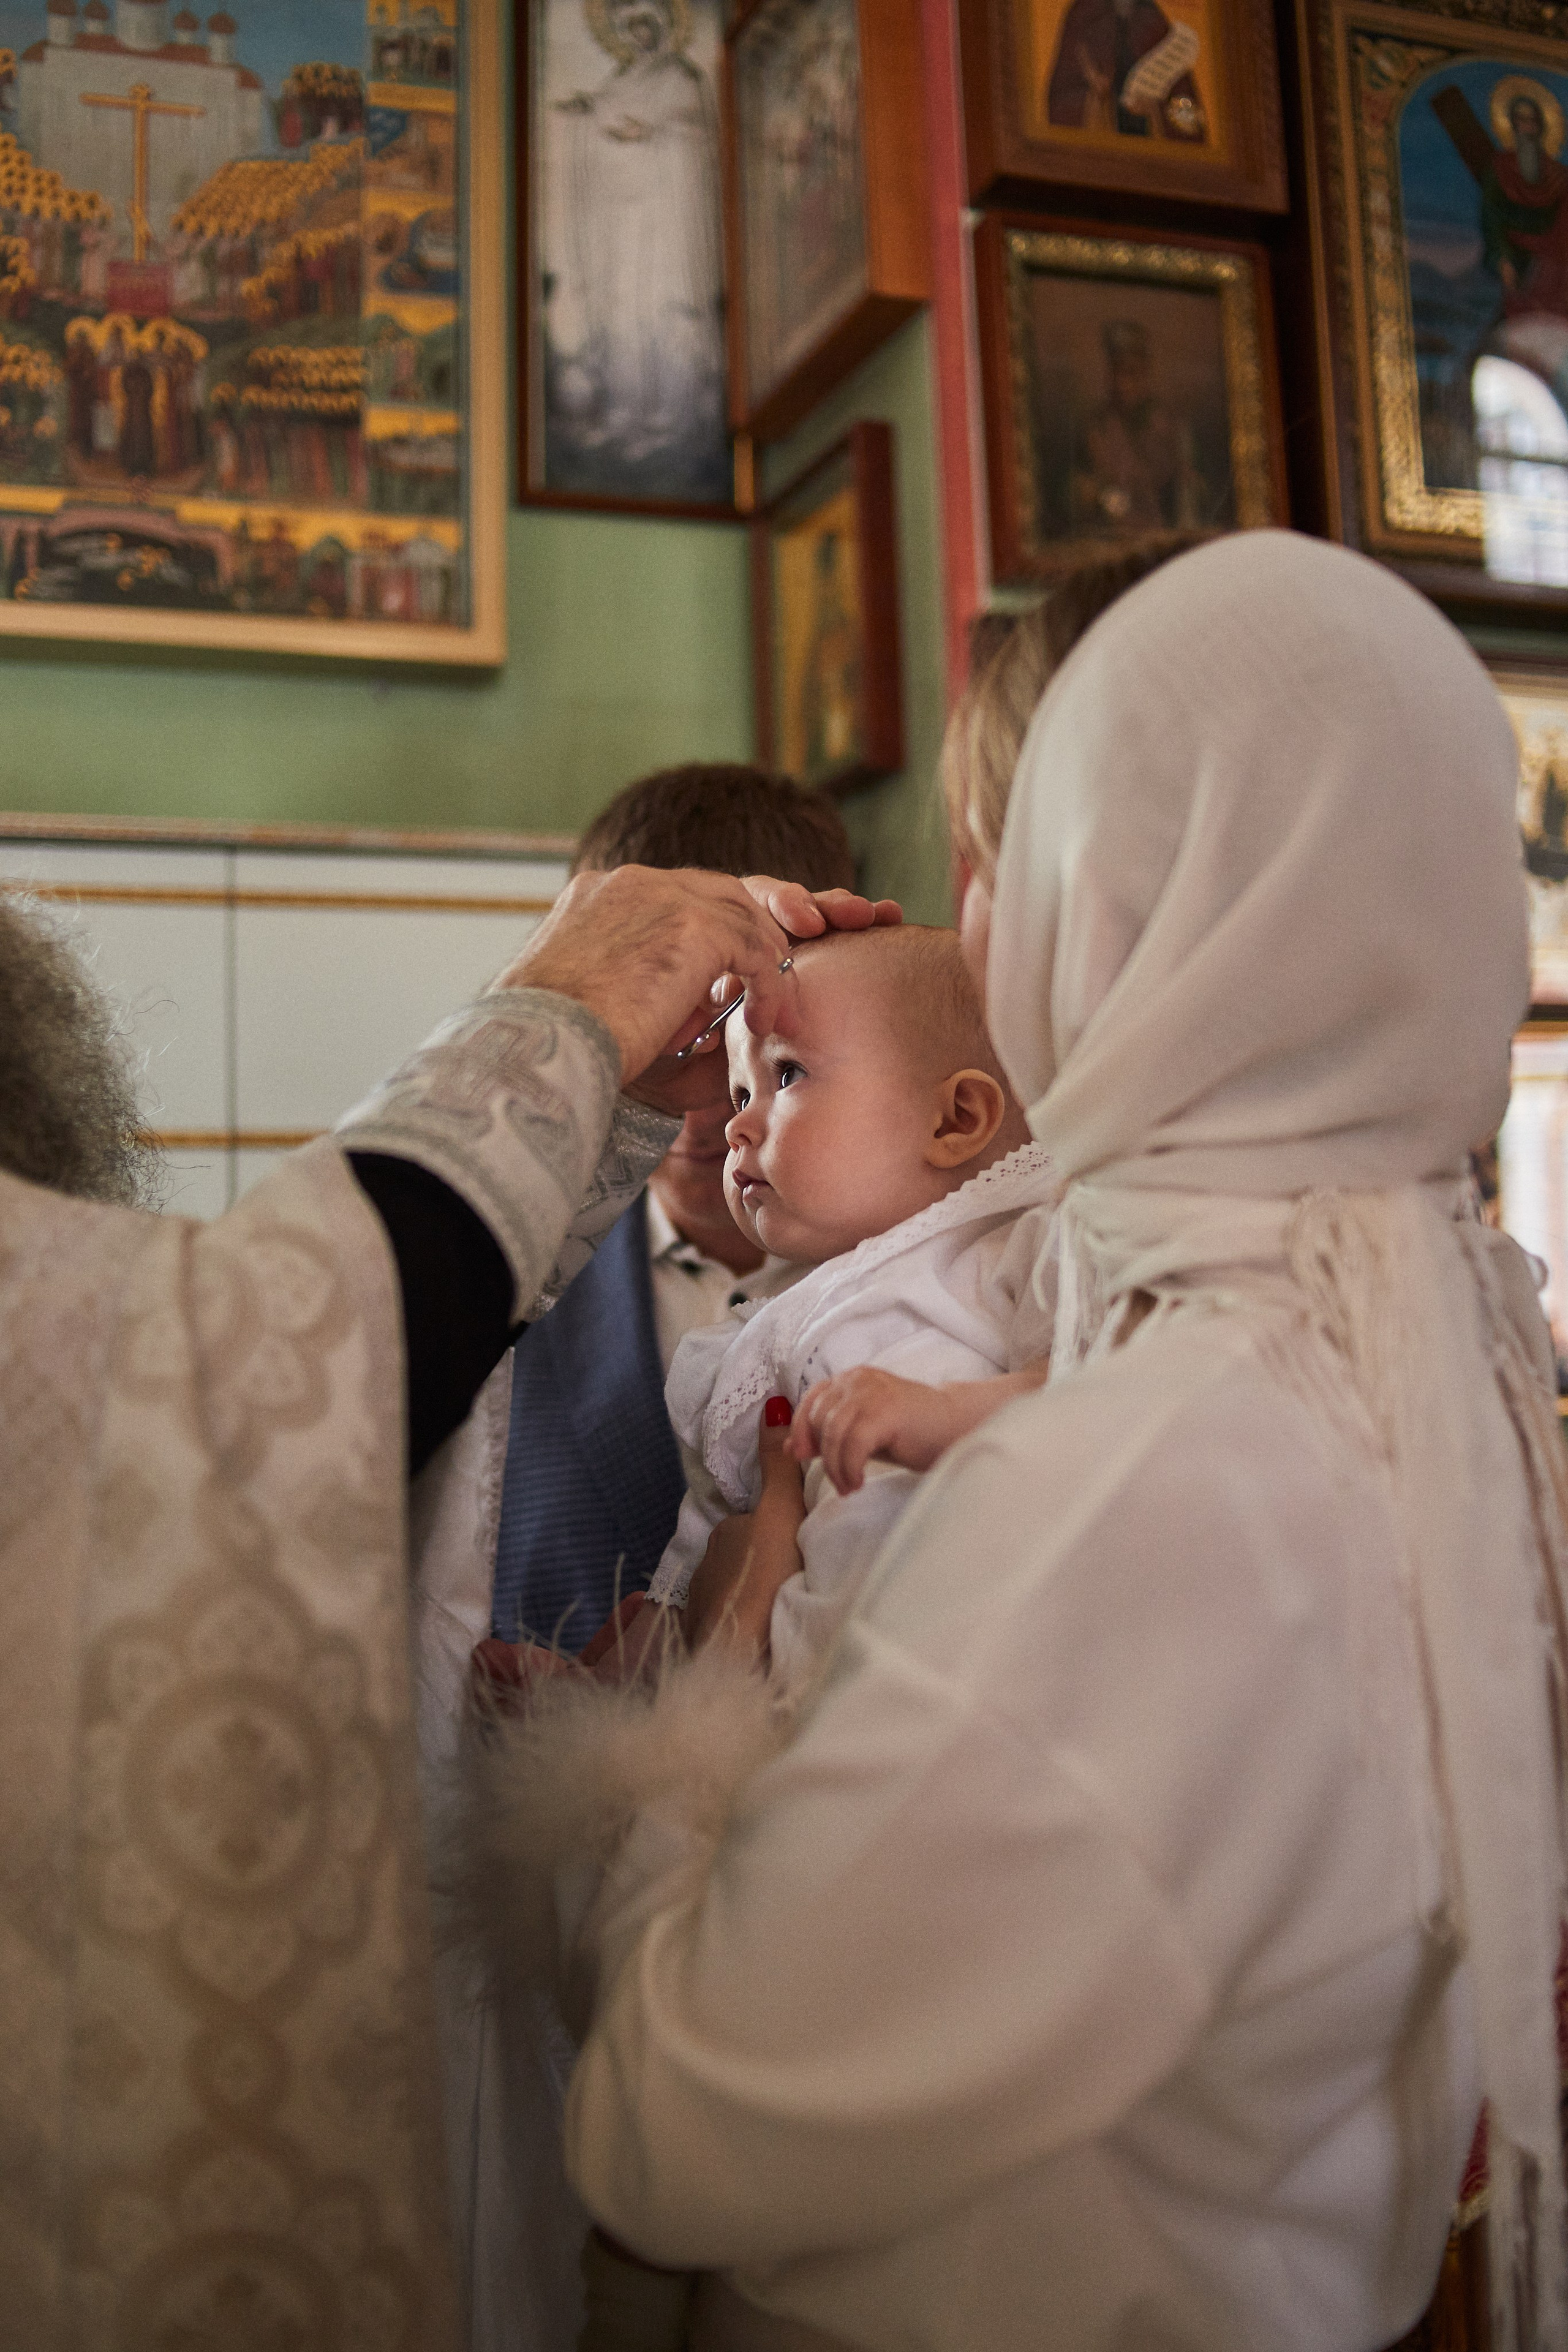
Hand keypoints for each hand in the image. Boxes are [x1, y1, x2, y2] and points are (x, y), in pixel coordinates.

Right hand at [496, 867, 900, 1109]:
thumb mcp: (632, 1024)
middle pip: (732, 886)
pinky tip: (771, 1024)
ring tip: (804, 996)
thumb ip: (687, 1013)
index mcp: (610, 900)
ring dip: (783, 959)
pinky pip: (754, 947)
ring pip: (748, 912)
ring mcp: (660, 894)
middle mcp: (633, 883)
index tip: (790, 938)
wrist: (539, 1055)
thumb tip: (741, 1028)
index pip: (694, 895)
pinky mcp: (687, 922)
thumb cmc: (572, 1059)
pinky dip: (772, 985)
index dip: (746, 918)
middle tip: (851, 918)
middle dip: (796, 907)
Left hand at [684, 1400, 804, 1659]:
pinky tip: (764, 1633)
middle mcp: (706, 1566)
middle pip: (743, 1557)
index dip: (773, 1528)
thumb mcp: (780, 1514)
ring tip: (782, 1606)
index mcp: (724, 1535)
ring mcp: (703, 1605)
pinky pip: (730, 1622)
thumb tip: (773, 1402)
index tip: (795, 1542)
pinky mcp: (705, 1639)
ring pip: (735, 1590)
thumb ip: (780, 1467)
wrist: (739, 1655)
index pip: (751, 1523)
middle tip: (795, 1574)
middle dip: (762, 1562)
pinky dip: (744, 1623)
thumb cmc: (764, 1578)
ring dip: (753, 1594)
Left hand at [790, 1368, 973, 1493]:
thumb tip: (790, 1448)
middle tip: (839, 1481)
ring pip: (833, 1433)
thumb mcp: (863, 1433)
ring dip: (836, 1467)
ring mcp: (873, 1392)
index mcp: (851, 1379)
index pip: (811, 1401)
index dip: (801, 1430)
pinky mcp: (886, 1410)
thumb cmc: (911, 1432)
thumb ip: (829, 1436)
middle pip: (819, 1419)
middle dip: (823, 1455)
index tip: (803, 1457)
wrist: (957, 1429)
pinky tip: (859, 1482)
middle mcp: (858, 1379)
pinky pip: (852, 1444)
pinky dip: (849, 1468)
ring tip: (849, 1486)